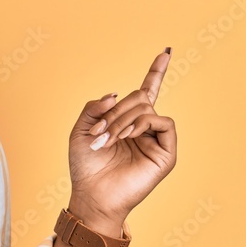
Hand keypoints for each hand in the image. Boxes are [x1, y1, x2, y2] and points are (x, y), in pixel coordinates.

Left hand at [66, 48, 177, 229]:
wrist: (92, 194)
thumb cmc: (85, 166)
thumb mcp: (80, 131)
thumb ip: (93, 108)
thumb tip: (115, 93)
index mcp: (125, 121)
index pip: (145, 92)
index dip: (155, 72)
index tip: (165, 52)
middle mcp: (144, 128)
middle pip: (139, 98)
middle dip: (116, 111)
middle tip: (100, 132)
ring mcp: (156, 139)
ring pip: (148, 108)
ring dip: (123, 119)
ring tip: (108, 139)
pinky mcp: (166, 152)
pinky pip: (163, 122)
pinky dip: (141, 124)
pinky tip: (126, 136)